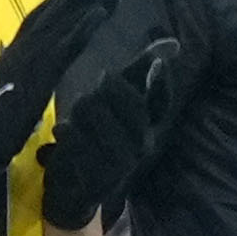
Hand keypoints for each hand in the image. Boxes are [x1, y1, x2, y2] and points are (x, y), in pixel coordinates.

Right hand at [0, 0, 118, 187]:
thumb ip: (12, 85)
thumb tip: (21, 80)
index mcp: (10, 59)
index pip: (35, 24)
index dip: (56, 3)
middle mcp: (18, 52)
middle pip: (49, 14)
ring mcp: (29, 61)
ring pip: (59, 22)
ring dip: (85, 0)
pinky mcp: (39, 75)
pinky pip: (65, 47)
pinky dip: (83, 27)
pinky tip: (101, 13)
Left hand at [34, 30, 192, 231]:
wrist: (74, 191)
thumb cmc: (95, 139)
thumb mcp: (115, 107)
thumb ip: (139, 74)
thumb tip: (173, 44)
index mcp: (149, 129)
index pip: (161, 102)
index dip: (161, 82)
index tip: (156, 64)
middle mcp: (142, 146)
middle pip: (126, 101)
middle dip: (104, 89)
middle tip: (90, 94)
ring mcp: (121, 163)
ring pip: (97, 113)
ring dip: (80, 109)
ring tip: (73, 118)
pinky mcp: (96, 174)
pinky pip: (79, 138)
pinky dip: (68, 130)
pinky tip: (62, 131)